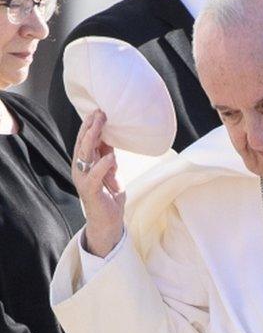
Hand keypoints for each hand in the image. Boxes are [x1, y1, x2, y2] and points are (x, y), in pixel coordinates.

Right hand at [72, 110, 125, 256]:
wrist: (108, 221)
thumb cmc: (109, 195)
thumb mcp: (111, 173)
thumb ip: (108, 158)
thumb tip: (111, 143)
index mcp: (85, 164)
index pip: (86, 141)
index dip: (91, 126)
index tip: (99, 111)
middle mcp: (81, 169)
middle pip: (83, 144)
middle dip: (90, 127)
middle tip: (99, 112)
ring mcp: (83, 180)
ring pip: (85, 156)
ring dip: (93, 139)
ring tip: (100, 126)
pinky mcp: (90, 191)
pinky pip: (94, 176)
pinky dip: (103, 165)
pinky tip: (110, 156)